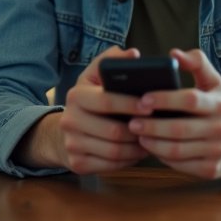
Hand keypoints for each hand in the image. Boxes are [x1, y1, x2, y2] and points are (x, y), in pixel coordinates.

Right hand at [17, 46, 150, 173]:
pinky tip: (138, 151)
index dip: (130, 104)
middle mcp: (69, 120)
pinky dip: (129, 160)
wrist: (64, 132)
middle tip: (157, 127)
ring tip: (151, 139)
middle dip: (139, 131)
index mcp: (76, 96)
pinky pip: (111, 166)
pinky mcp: (78, 164)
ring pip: (114, 152)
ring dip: (137, 147)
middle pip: (113, 132)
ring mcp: (72, 144)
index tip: (151, 106)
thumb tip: (133, 55)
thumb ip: (113, 61)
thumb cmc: (90, 100)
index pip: (105, 101)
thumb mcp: (95, 77)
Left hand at [126, 48, 220, 178]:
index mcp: (219, 104)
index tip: (142, 99)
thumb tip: (174, 53)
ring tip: (137, 134)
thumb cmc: (215, 106)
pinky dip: (161, 156)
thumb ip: (196, 62)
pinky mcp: (210, 170)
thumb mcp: (212, 82)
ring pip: (177, 150)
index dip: (164, 99)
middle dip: (152, 125)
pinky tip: (151, 147)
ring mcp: (217, 152)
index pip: (189, 99)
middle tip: (131, 121)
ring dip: (152, 143)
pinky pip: (179, 164)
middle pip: (179, 129)